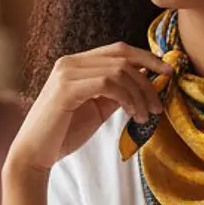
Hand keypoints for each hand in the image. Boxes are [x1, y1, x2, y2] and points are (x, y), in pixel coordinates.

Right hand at [6, 43, 172, 174]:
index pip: (118, 50)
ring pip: (118, 70)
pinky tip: (133, 114)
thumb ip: (117, 93)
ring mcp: (66, 73)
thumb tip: (146, 81)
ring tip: (145, 116)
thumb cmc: (64, 133)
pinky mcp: (66, 88)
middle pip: (122, 56)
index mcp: (76, 63)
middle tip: (159, 104)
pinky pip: (107, 83)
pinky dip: (127, 98)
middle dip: (148, 78)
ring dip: (139, 94)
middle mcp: (70, 62)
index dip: (147, 57)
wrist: (35, 154)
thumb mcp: (98, 108)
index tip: (168, 73)